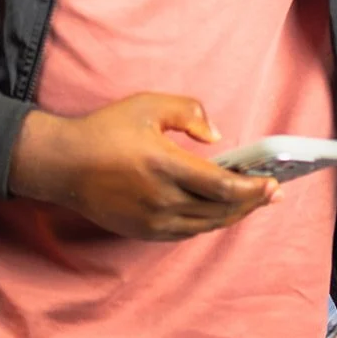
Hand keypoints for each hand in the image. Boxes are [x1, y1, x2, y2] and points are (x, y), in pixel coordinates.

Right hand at [7, 93, 278, 240]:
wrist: (63, 164)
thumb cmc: (106, 130)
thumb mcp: (148, 105)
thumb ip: (189, 112)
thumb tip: (217, 138)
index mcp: (164, 166)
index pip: (220, 186)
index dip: (250, 189)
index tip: (272, 183)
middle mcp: (161, 200)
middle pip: (218, 210)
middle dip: (250, 203)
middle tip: (273, 193)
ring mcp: (151, 221)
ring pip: (205, 225)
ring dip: (232, 215)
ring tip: (252, 202)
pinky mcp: (143, 232)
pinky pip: (186, 232)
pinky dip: (208, 222)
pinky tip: (219, 210)